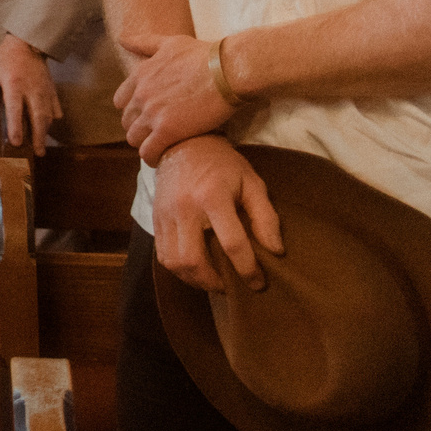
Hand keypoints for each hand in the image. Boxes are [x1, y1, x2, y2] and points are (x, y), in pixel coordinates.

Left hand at [0, 33, 60, 154]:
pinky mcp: (52, 90)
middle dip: (38, 137)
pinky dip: (52, 120)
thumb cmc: (3, 60)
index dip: (16, 127)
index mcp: (14, 84)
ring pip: (48, 115)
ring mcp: (44, 90)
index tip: (16, 142)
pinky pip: (55, 108)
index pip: (15, 109)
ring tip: (41, 147)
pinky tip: (47, 128)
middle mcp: (32, 89)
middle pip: (38, 116)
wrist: (25, 43)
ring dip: (45, 132)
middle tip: (36, 153)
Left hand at [115, 32, 239, 165]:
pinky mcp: (167, 130)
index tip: (146, 116)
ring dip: (144, 143)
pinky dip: (152, 157)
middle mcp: (140, 95)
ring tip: (160, 146)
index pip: (121, 101)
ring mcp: (152, 113)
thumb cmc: (204, 55)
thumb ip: (144, 43)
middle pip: (127, 121)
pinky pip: (148, 151)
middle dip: (138, 128)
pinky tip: (161, 158)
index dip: (133, 111)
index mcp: (139, 75)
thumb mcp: (170, 42)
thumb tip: (122, 39)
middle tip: (156, 133)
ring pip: (134, 138)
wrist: (227, 70)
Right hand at [151, 136, 283, 291]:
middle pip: (193, 260)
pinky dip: (180, 269)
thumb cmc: (223, 165)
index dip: (248, 269)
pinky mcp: (155, 218)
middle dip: (214, 282)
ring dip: (195, 279)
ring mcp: (165, 214)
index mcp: (212, 196)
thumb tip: (275, 250)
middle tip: (231, 286)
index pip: (231, 243)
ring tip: (213, 280)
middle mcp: (184, 207)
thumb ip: (265, 216)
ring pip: (174, 262)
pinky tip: (196, 268)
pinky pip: (163, 255)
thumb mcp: (252, 182)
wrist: (183, 144)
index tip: (258, 283)